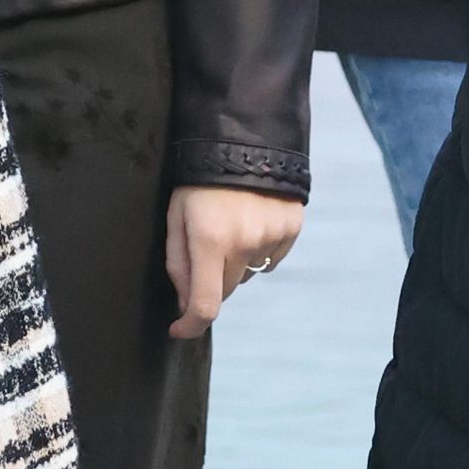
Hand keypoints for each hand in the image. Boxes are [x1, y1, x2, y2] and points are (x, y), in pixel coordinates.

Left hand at [165, 185, 304, 337]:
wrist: (245, 138)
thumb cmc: (199, 179)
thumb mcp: (176, 216)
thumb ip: (179, 262)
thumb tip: (186, 302)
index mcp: (210, 241)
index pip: (205, 305)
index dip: (191, 325)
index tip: (179, 330)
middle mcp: (245, 244)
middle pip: (226, 290)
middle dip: (210, 284)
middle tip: (203, 253)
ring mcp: (272, 237)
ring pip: (248, 273)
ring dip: (235, 264)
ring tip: (231, 226)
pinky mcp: (291, 228)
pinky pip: (271, 258)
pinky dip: (259, 250)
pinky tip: (253, 221)